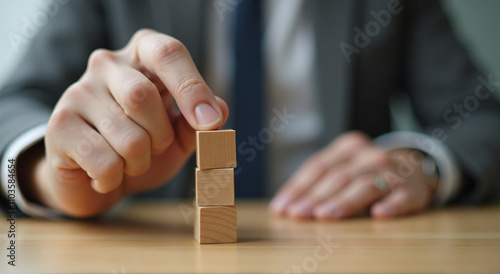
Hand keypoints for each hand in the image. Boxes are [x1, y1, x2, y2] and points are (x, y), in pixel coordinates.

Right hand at [26, 29, 228, 216]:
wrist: (95, 177)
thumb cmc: (142, 147)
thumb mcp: (177, 136)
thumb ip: (198, 124)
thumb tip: (219, 111)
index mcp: (142, 55)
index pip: (168, 53)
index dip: (192, 88)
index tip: (209, 122)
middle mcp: (106, 64)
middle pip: (143, 96)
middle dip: (160, 136)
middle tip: (155, 147)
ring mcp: (77, 93)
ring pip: (128, 137)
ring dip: (139, 163)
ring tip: (127, 162)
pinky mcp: (58, 126)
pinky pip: (104, 163)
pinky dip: (114, 179)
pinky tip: (105, 174)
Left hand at [269, 131, 437, 219]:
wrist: (413, 169)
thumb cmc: (366, 173)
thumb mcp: (343, 167)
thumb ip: (317, 182)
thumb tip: (282, 207)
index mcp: (348, 147)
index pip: (318, 166)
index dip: (298, 187)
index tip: (282, 208)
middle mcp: (369, 155)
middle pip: (338, 177)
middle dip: (315, 198)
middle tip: (298, 215)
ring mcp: (392, 171)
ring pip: (365, 185)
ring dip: (343, 202)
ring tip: (325, 216)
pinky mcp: (411, 190)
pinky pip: (401, 197)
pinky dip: (392, 205)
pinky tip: (379, 214)